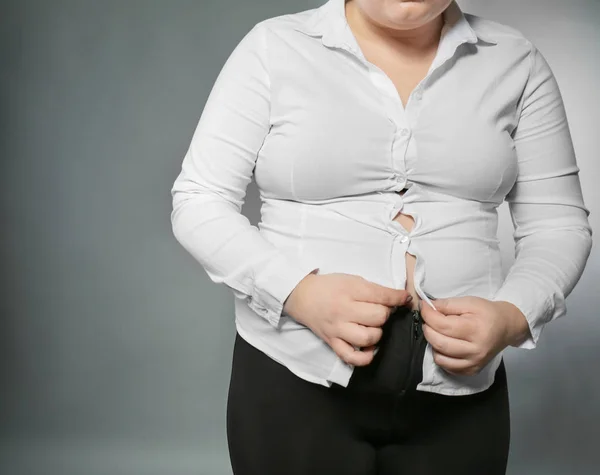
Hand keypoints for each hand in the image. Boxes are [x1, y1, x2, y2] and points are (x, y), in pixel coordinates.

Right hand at [284, 273, 412, 366]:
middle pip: (378, 317)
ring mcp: (338, 328)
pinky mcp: (332, 342)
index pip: (382, 296)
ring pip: (368, 337)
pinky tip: (370, 349)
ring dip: (377, 333)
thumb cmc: (329, 286)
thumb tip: (400, 298)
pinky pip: (351, 356)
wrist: (302, 296)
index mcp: (350, 290)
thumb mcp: (351, 279)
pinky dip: (365, 357)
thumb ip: (374, 289)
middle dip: (385, 314)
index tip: (405, 298)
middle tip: (380, 311)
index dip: (398, 297)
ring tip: (372, 326)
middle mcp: (344, 310)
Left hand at [420, 296, 530, 375]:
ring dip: (432, 343)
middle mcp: (476, 350)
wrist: (506, 327)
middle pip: (439, 342)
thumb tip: (427, 307)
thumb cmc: (487, 313)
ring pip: (440, 357)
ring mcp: (474, 363)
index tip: (424, 307)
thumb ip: (447, 304)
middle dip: (427, 329)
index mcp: (476, 330)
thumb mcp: (469, 302)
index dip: (428, 315)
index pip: (442, 325)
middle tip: (429, 320)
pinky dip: (440, 355)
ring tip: (437, 332)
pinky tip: (445, 344)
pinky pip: (447, 367)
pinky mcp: (471, 371)